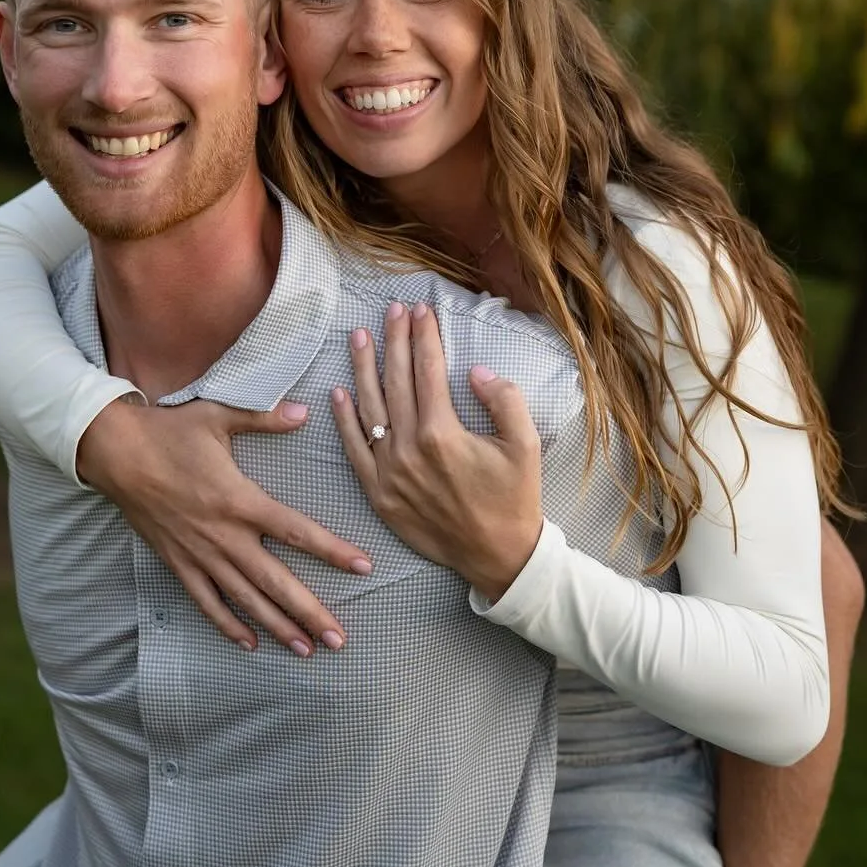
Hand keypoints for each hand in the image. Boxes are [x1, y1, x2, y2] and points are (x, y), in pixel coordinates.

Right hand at [76, 395, 373, 656]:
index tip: (365, 567)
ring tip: (305, 650)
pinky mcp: (178, 564)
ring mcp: (200, 555)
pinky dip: (228, 625)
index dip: (333, 550)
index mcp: (240, 500)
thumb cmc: (170, 431)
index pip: (297, 531)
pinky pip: (207, 603)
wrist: (116, 453)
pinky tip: (249, 644)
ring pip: (246, 600)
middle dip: (309, 613)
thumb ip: (264, 418)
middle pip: (276, 582)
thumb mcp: (219, 416)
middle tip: (339, 640)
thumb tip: (304, 411)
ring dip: (277, 627)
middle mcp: (224, 536)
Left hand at [331, 300, 543, 602]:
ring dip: (363, 368)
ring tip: (359, 336)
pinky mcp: (379, 494)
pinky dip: (344, 420)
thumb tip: (477, 371)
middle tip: (392, 310)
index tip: (423, 309)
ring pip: (369, 408)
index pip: (428, 369)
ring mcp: (389, 472)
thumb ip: (505, 401)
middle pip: (396, 380)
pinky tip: (339, 392)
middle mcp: (409, 449)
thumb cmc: (514, 498)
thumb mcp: (527, 445)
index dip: (424, 335)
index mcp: (443, 433)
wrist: (498, 557)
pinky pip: (355, 449)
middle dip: (394, 339)